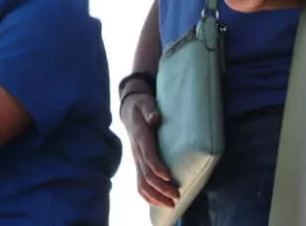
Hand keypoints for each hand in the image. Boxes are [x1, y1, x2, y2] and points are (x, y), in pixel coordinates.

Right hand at [120, 91, 177, 207]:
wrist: (129, 109)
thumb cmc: (141, 105)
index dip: (158, 167)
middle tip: (177, 195)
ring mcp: (136, 159)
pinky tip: (160, 203)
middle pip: (146, 174)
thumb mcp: (145, 102)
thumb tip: (154, 118)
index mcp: (140, 136)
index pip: (148, 155)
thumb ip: (149, 109)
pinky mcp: (138, 163)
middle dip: (161, 187)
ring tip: (171, 204)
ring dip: (156, 196)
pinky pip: (140, 184)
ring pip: (142, 183)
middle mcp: (137, 151)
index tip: (169, 177)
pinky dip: (149, 196)